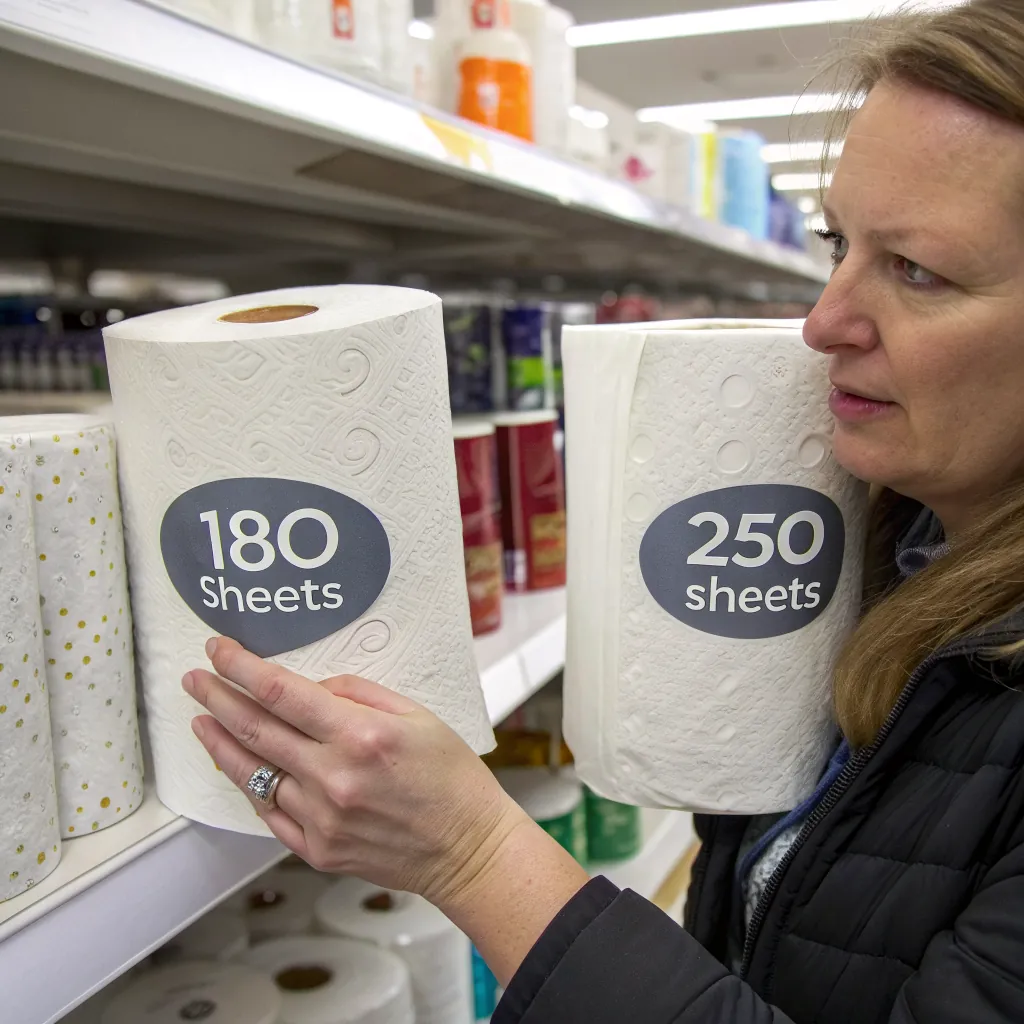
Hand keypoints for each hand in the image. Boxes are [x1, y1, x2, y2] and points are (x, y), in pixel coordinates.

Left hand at [182, 637, 526, 905]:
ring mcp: (321, 818)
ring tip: (200, 720)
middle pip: (255, 729)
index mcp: (360, 735)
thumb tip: (310, 689)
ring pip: (253, 773)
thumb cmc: (450, 777)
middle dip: (217, 697)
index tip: (219, 651)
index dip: (241, 668)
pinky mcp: (317, 849)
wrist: (466, 847)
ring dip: (221, 742)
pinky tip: (238, 766)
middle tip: (194, 679)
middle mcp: (333, 777)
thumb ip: (357, 694)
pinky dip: (251, 785)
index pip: (281, 692)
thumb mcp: (415, 715)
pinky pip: (270, 812)